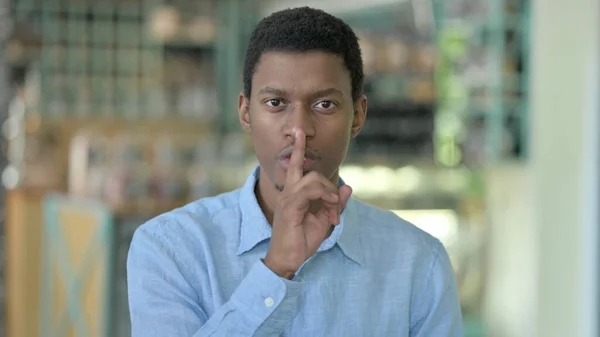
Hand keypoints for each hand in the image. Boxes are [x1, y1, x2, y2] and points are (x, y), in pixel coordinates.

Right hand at [264, 129, 351, 278]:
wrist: (288, 260)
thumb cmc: (301, 241)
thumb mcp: (324, 220)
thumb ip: (335, 204)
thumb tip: (348, 187)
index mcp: (294, 194)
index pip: (296, 166)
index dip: (298, 148)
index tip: (300, 133)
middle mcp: (288, 192)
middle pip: (302, 167)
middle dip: (314, 167)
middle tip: (328, 191)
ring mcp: (288, 199)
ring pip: (312, 179)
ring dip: (329, 192)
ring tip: (333, 209)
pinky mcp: (290, 207)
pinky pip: (309, 190)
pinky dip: (325, 196)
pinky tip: (331, 209)